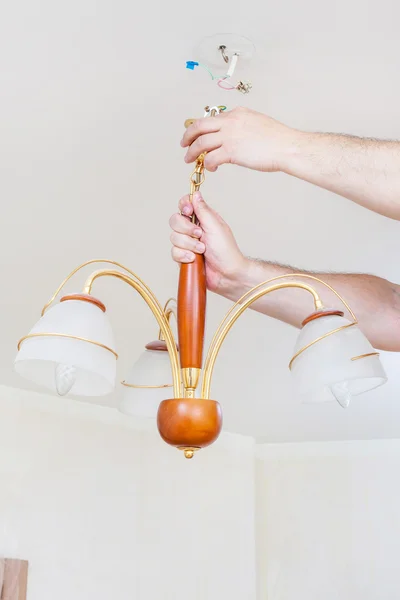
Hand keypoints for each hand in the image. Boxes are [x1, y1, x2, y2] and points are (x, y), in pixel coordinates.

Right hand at [169, 192, 246, 294]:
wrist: (226, 274)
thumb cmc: (226, 250)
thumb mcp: (215, 226)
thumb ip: (203, 210)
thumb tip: (196, 194)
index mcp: (202, 218)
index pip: (185, 204)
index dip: (183, 206)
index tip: (188, 211)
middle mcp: (193, 229)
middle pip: (175, 220)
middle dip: (186, 229)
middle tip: (200, 235)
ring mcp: (187, 243)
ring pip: (173, 237)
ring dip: (188, 244)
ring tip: (202, 250)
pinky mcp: (183, 256)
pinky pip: (173, 252)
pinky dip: (184, 256)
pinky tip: (194, 259)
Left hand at [181, 107, 299, 172]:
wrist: (287, 147)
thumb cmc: (278, 140)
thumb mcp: (257, 123)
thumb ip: (242, 127)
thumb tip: (234, 137)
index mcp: (237, 113)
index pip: (212, 119)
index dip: (201, 128)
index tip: (196, 134)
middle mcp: (230, 121)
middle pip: (199, 126)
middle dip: (188, 136)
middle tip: (184, 144)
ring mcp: (229, 136)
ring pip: (201, 143)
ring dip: (193, 152)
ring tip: (189, 159)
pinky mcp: (231, 151)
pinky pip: (210, 158)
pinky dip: (207, 164)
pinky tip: (210, 168)